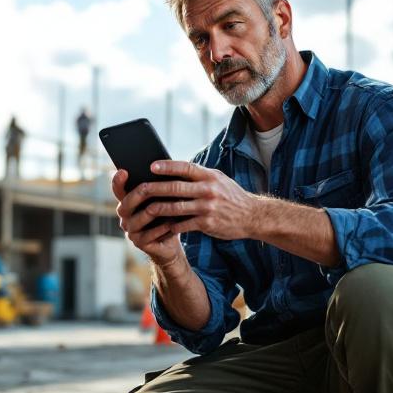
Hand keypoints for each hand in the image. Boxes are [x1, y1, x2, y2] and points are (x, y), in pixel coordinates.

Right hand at [112, 169, 182, 265]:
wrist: (170, 241)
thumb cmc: (167, 215)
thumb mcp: (163, 199)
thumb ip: (158, 188)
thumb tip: (163, 171)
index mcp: (127, 201)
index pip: (118, 190)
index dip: (118, 181)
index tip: (123, 171)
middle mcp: (124, 216)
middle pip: (126, 203)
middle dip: (139, 194)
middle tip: (149, 186)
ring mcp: (130, 230)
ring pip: (139, 218)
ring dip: (155, 211)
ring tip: (168, 205)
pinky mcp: (139, 243)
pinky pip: (149, 234)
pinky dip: (161, 228)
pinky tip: (172, 224)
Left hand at [136, 160, 258, 240]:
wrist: (252, 216)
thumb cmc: (230, 195)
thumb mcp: (218, 180)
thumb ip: (198, 175)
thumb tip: (173, 169)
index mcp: (210, 176)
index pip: (185, 168)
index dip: (168, 167)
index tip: (152, 166)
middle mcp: (208, 190)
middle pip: (176, 188)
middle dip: (156, 189)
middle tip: (141, 189)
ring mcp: (207, 208)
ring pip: (176, 208)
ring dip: (158, 209)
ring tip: (145, 209)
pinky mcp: (207, 224)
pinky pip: (183, 225)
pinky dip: (171, 226)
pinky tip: (161, 226)